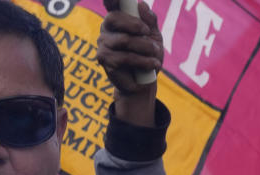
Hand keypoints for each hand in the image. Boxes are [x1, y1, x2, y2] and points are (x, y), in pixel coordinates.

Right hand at [98, 0, 162, 126]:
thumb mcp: (153, 35)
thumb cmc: (148, 55)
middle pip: (114, 18)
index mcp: (118, 18)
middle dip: (135, 25)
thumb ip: (149, 20)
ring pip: (124, 40)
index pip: (111, 3)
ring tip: (156, 55)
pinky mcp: (104, 61)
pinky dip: (143, 61)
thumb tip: (140, 4)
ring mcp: (103, 44)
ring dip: (145, 47)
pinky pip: (125, 57)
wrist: (145, 81)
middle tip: (147, 33)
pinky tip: (152, 65)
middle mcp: (106, 29)